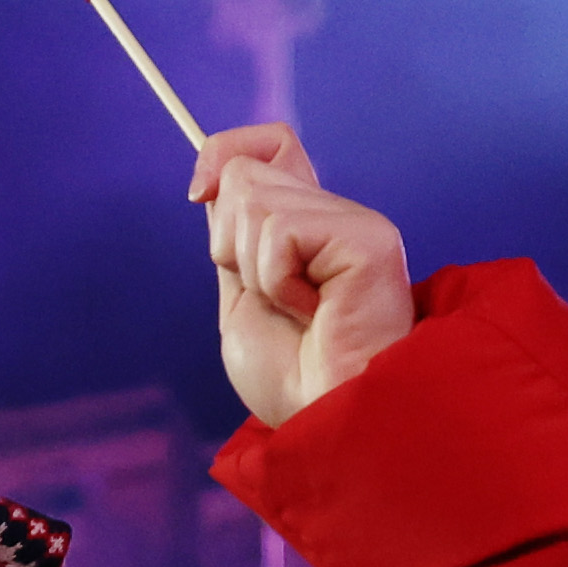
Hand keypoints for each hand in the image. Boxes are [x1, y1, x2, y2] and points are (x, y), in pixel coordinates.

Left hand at [195, 125, 415, 425]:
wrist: (326, 423)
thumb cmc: (292, 380)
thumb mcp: (240, 297)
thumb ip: (232, 237)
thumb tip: (212, 177)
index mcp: (306, 226)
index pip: (268, 143)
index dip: (223, 152)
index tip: (198, 193)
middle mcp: (334, 215)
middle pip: (246, 171)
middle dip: (230, 244)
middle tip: (272, 299)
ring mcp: (354, 223)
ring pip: (255, 199)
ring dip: (255, 270)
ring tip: (297, 311)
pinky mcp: (368, 237)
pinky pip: (282, 232)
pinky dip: (277, 281)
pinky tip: (314, 313)